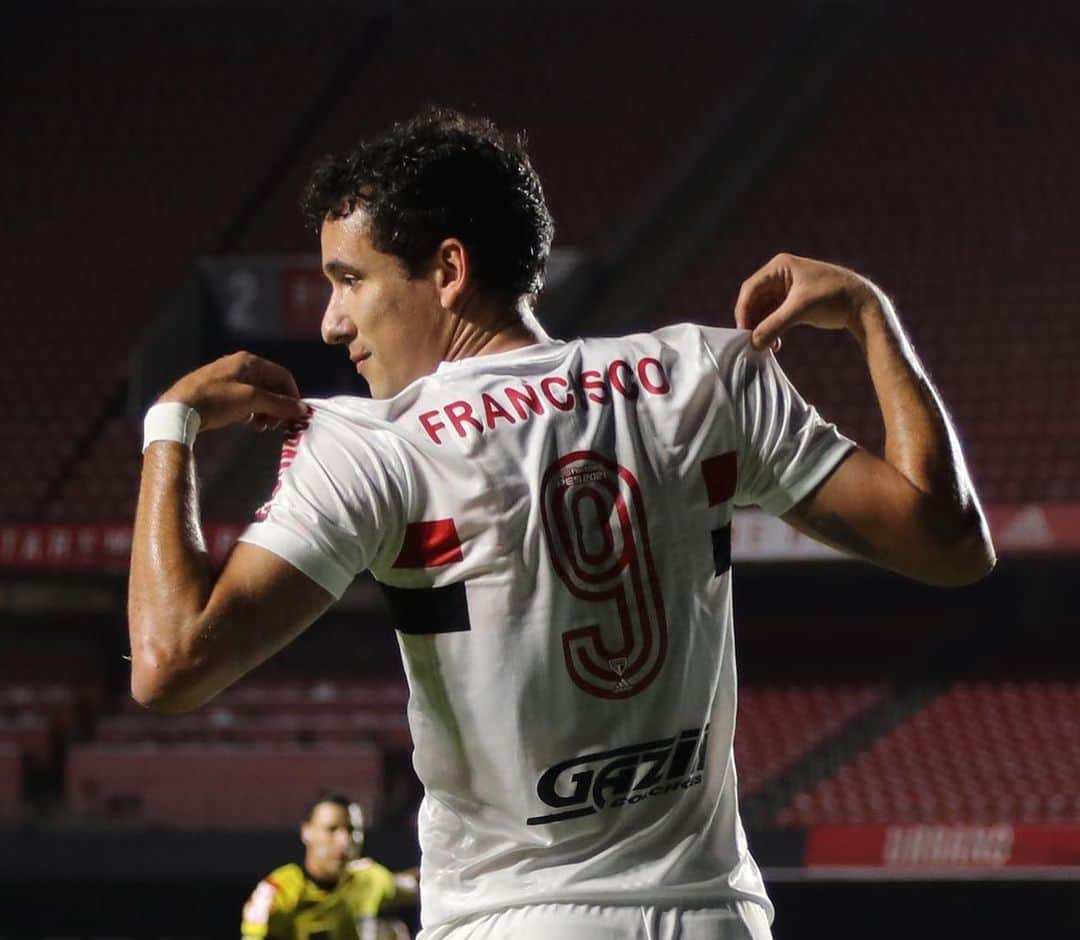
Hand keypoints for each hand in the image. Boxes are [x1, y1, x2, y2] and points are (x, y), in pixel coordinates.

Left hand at [157, 352, 307, 432]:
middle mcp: (239, 365)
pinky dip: (250, 411)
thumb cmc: (216, 400)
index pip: (283, 375)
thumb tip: (302, 408)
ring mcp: (228, 378)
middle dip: (277, 405)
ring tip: (260, 426)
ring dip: (265, 410)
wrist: (178, 409)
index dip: (292, 395)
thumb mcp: (251, 400)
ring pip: (257, 394)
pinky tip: (246, 422)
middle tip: (275, 424)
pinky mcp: (219, 391)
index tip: (294, 415)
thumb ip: (279, 403)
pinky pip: (244, 399)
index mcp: (249, 361)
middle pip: (270, 385)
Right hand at [734, 253, 877, 350]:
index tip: (743, 332)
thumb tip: (754, 343)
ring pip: (763, 311)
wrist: (862, 304)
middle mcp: (780, 275)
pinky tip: (776, 345)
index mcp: (780, 266)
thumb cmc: (833, 298)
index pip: (750, 288)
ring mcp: (786, 289)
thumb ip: (774, 325)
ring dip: (762, 329)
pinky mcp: (793, 302)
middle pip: (754, 300)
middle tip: (752, 343)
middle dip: (753, 322)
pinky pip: (774, 317)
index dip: (743, 311)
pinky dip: (772, 330)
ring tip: (765, 347)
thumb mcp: (801, 310)